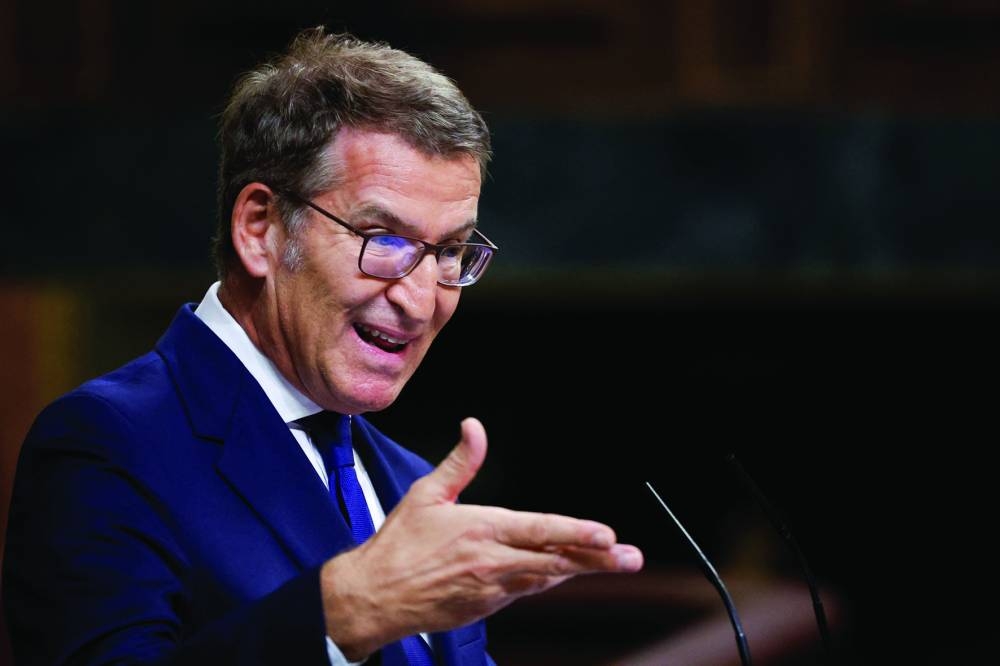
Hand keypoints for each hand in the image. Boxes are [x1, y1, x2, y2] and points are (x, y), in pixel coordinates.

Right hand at [319, 417, 642, 659]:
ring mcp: (492, 588)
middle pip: (556, 561)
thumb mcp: (426, 495)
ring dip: (580, 569)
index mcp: (481, 529)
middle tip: (631, 558)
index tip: (607, 535)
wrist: (374, 596)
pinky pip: (525, 591)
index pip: (540, 531)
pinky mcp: (486, 607)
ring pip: (546, 578)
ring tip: (615, 563)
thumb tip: (474, 427)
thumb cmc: (398, 545)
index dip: (577, 533)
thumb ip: (459, 463)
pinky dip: (547, 579)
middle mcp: (492, 561)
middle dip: (598, 559)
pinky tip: (565, 572)